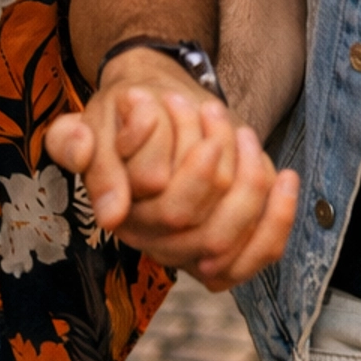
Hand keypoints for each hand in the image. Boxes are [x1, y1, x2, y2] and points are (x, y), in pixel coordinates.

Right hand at [47, 52, 298, 287]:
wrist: (158, 108)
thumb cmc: (126, 113)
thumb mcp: (92, 117)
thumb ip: (73, 145)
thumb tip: (110, 207)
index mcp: (125, 217)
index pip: (168, 213)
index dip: (193, 171)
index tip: (180, 108)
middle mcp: (158, 243)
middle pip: (207, 236)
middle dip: (221, 167)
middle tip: (211, 110)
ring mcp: (195, 249)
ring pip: (234, 244)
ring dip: (251, 183)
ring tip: (240, 132)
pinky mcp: (231, 244)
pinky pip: (260, 252)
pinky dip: (279, 218)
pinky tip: (286, 178)